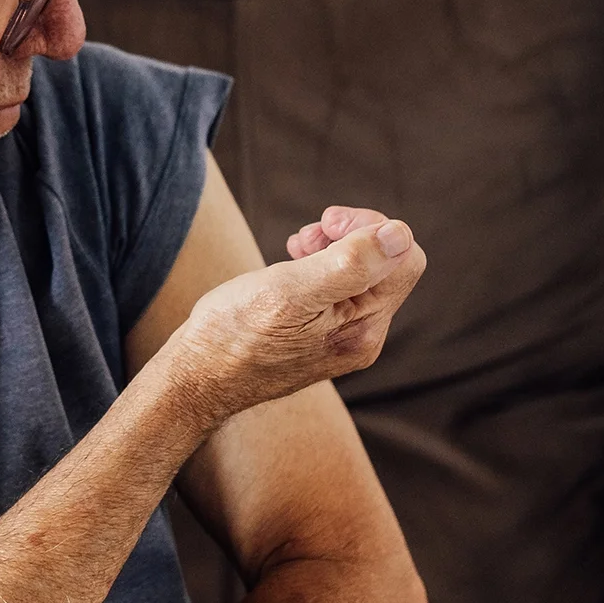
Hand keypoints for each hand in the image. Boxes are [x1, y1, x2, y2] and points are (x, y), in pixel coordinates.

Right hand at [163, 205, 425, 426]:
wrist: (198, 377)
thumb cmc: (234, 333)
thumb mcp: (291, 290)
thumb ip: (350, 263)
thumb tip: (401, 234)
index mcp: (365, 327)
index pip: (405, 256)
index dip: (370, 228)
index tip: (325, 225)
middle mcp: (364, 336)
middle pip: (388, 263)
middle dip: (349, 235)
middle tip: (305, 236)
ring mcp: (344, 338)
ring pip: (363, 272)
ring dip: (332, 247)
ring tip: (295, 248)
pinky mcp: (323, 335)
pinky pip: (341, 289)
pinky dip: (319, 266)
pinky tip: (291, 265)